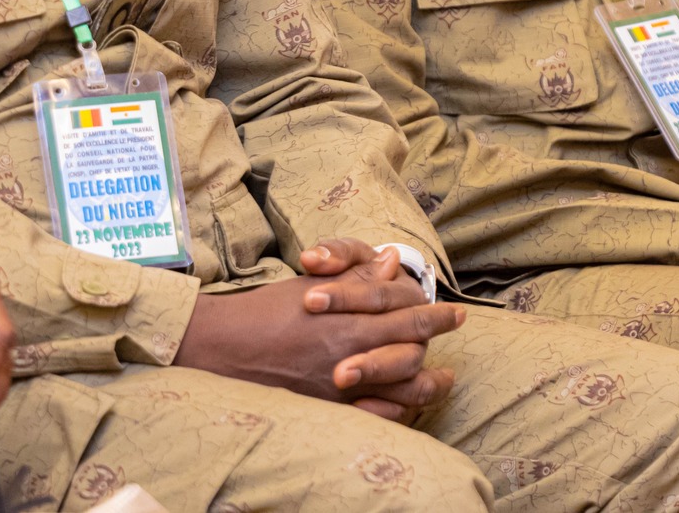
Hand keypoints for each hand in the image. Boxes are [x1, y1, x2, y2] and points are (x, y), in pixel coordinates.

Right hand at [175, 242, 464, 420]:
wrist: (222, 348)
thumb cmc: (264, 312)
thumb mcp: (311, 285)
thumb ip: (355, 277)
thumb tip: (389, 262)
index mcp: (346, 322)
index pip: (407, 318)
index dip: (435, 315)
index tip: (455, 311)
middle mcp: (349, 357)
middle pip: (412, 353)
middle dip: (438, 343)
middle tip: (456, 334)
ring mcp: (340, 389)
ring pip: (403, 392)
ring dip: (429, 385)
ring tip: (445, 378)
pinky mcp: (327, 410)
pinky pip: (377, 417)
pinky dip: (399, 411)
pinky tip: (407, 404)